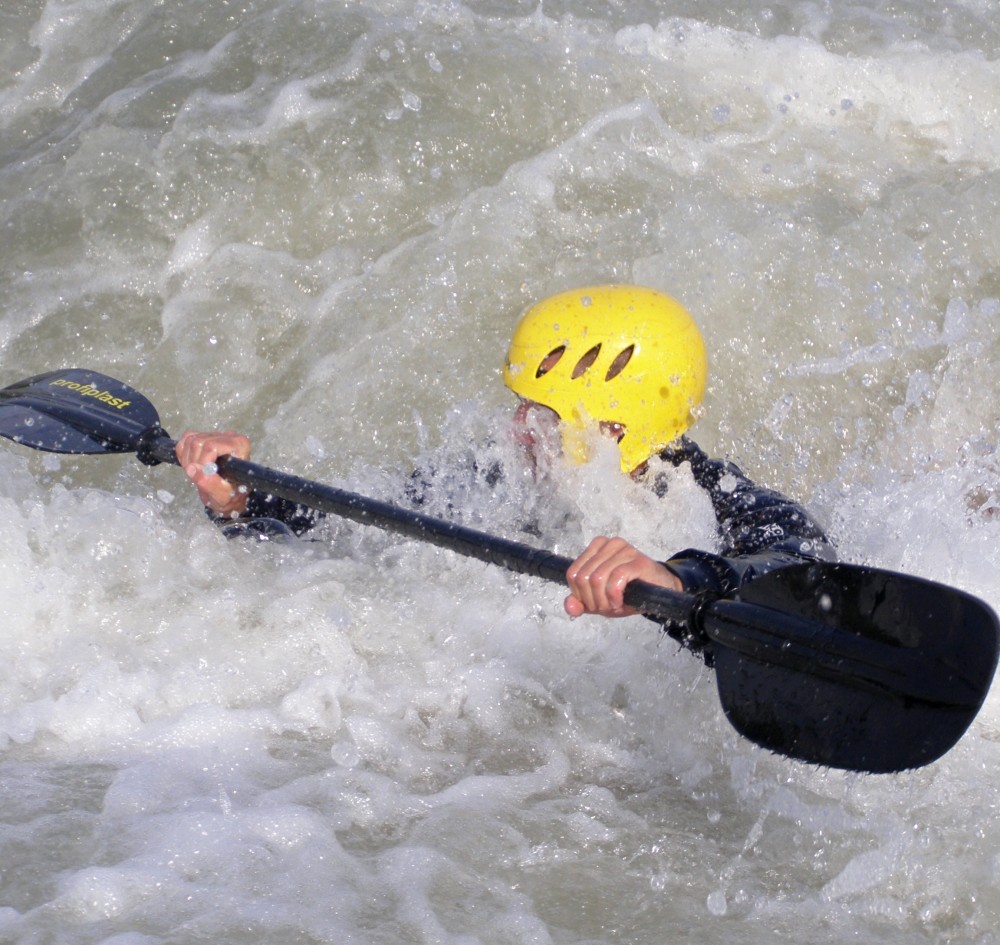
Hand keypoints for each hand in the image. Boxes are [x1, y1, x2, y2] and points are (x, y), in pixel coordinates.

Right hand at [175, 430, 250, 515]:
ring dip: (187, 459)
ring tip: (197, 473)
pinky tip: (193, 465)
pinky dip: (184, 453)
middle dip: (193, 462)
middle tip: (198, 477)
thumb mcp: (222, 496)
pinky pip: (187, 438)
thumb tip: (192, 469)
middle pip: (198, 441)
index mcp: (240, 446)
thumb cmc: (231, 495)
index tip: (202, 476)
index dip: (201, 462)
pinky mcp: (207, 436)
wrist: (229, 493)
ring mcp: (218, 435)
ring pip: (190, 439)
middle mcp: (231, 436)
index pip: (211, 446)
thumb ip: (209, 483)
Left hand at [565, 536, 681, 618]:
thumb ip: (581, 602)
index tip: (593, 604)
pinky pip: (615, 579)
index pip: (573, 574)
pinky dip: (614, 597)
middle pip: (584, 578)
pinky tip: (620, 602)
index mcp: (596, 547)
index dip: (580, 595)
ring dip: (604, 601)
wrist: (659, 591)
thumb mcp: (600, 600)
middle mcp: (609, 544)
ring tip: (615, 605)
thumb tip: (569, 607)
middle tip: (606, 607)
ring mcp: (624, 550)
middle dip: (592, 601)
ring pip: (597, 579)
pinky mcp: (638, 561)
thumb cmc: (629, 592)